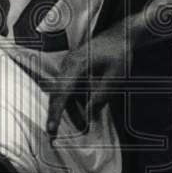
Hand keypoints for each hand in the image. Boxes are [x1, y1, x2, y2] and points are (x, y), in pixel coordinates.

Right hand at [46, 23, 127, 137]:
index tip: (51, 128)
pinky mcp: (73, 68)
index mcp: (77, 65)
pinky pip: (69, 88)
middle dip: (55, 115)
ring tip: (81, 128)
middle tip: (53, 136)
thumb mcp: (115, 78)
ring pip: (63, 93)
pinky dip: (74, 102)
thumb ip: (101, 96)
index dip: (56, 112)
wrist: (120, 36)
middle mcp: (68, 64)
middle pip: (57, 94)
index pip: (62, 92)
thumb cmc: (119, 54)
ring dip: (69, 110)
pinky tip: (85, 114)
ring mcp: (69, 65)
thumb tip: (88, 115)